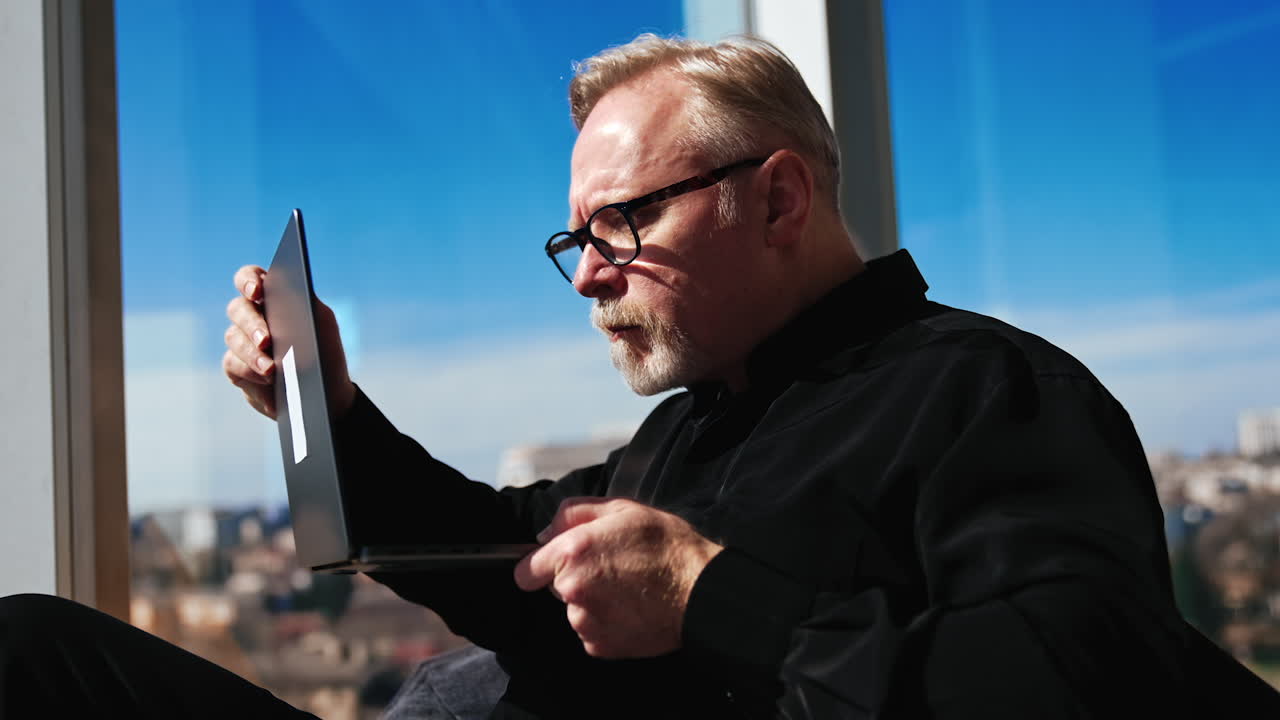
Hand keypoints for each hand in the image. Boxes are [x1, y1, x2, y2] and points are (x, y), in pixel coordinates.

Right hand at [222, 264, 355, 419]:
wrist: (325, 390)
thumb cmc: (324, 349)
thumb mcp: (322, 323)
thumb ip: (307, 305)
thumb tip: (286, 299)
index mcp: (272, 296)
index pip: (250, 277)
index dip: (248, 281)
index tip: (256, 292)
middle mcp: (251, 315)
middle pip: (238, 308)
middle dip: (252, 324)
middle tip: (265, 340)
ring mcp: (241, 340)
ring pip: (233, 337)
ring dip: (252, 353)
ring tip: (271, 369)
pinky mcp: (236, 366)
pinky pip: (234, 363)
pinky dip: (251, 371)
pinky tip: (268, 380)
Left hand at [513, 498, 722, 658]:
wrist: (700, 591)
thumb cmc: (666, 545)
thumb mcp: (622, 508)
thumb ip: (574, 513)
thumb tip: (545, 532)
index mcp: (572, 552)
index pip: (526, 570)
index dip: (542, 565)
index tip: (559, 564)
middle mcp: (571, 590)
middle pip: (554, 589)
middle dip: (575, 579)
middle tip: (612, 568)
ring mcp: (585, 622)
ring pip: (574, 612)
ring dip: (591, 603)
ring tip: (627, 590)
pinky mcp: (600, 646)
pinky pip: (591, 632)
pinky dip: (606, 623)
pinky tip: (631, 609)